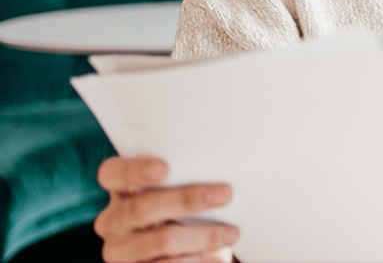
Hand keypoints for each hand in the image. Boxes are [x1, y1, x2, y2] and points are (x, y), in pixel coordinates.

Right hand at [95, 156, 239, 262]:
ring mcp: (119, 251)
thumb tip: (222, 173)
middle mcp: (112, 221)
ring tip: (232, 232)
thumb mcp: (180, 192)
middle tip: (225, 194)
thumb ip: (186, 179)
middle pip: (140, 208)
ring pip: (160, 240)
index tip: (165, 168)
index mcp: (120, 190)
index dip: (134, 170)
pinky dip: (196, 260)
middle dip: (187, 199)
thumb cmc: (185, 212)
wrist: (184, 253)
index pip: (112, 174)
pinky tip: (217, 257)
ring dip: (202, 236)